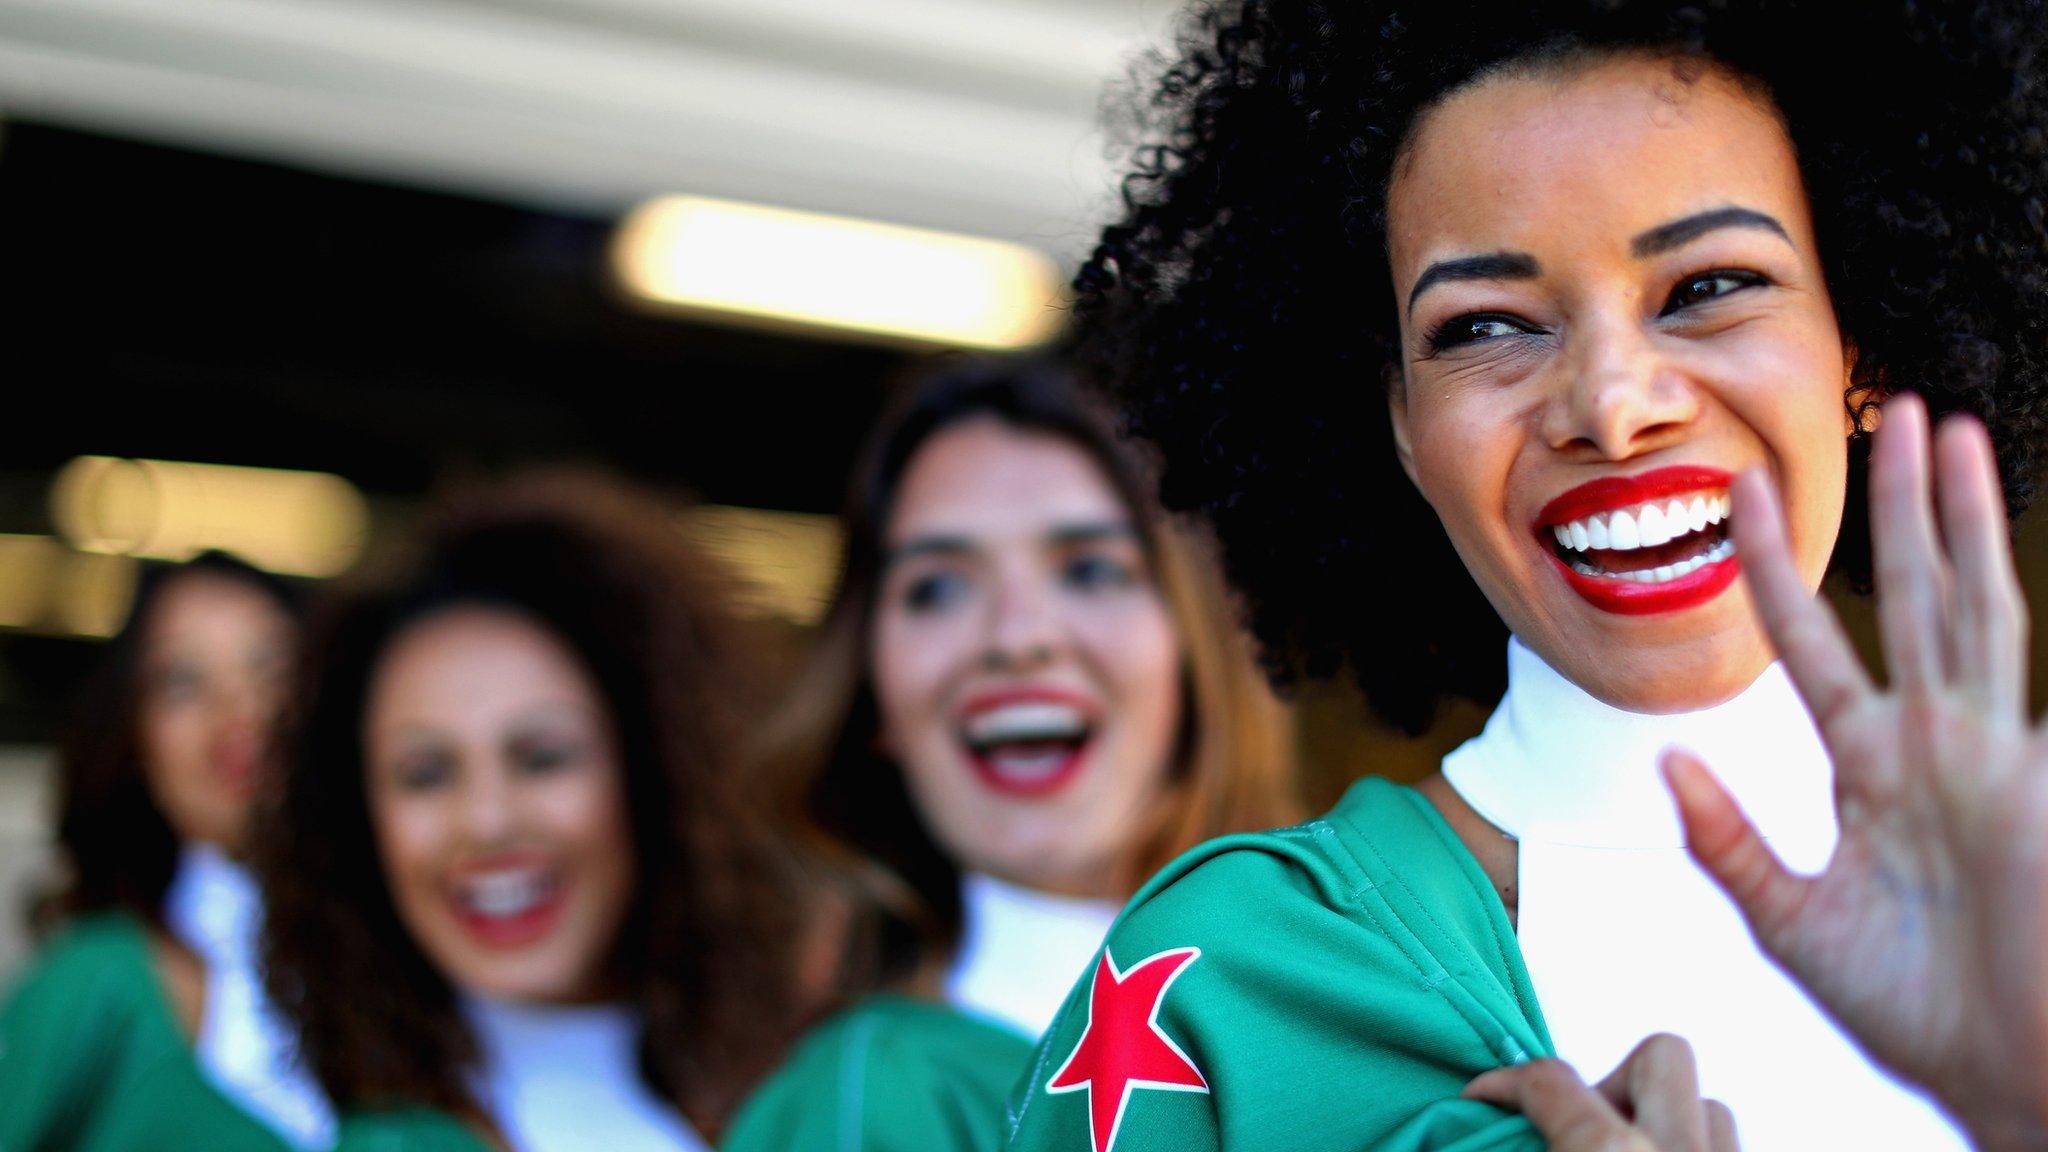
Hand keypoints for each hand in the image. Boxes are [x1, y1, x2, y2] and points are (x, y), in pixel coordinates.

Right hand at [1464, 1033, 1737, 1150]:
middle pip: (1662, 1056)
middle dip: (1615, 1079)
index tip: (1484, 1098)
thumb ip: (1512, 1149)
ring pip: (1712, 1109)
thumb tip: (1491, 1131)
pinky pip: (1729, 1151)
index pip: (1548, 1080)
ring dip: (1665, 1121)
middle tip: (1581, 1123)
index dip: (1502, 1082)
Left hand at [1663, 393, 2047, 1150]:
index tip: (1739, 493)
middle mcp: (1932, 741)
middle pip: (1911, 594)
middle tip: (1887, 413)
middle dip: (1899, 507)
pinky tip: (1988, 520)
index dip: (1775, 569)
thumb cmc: (1912, 1008)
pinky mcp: (2026, 771)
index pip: (1812, 642)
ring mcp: (1988, 749)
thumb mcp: (1792, 923)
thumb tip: (1670, 761)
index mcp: (1871, 768)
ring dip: (1955, 515)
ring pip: (1969, 602)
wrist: (2002, 1075)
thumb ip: (1730, 844)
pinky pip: (2006, 656)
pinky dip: (1995, 584)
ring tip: (1942, 427)